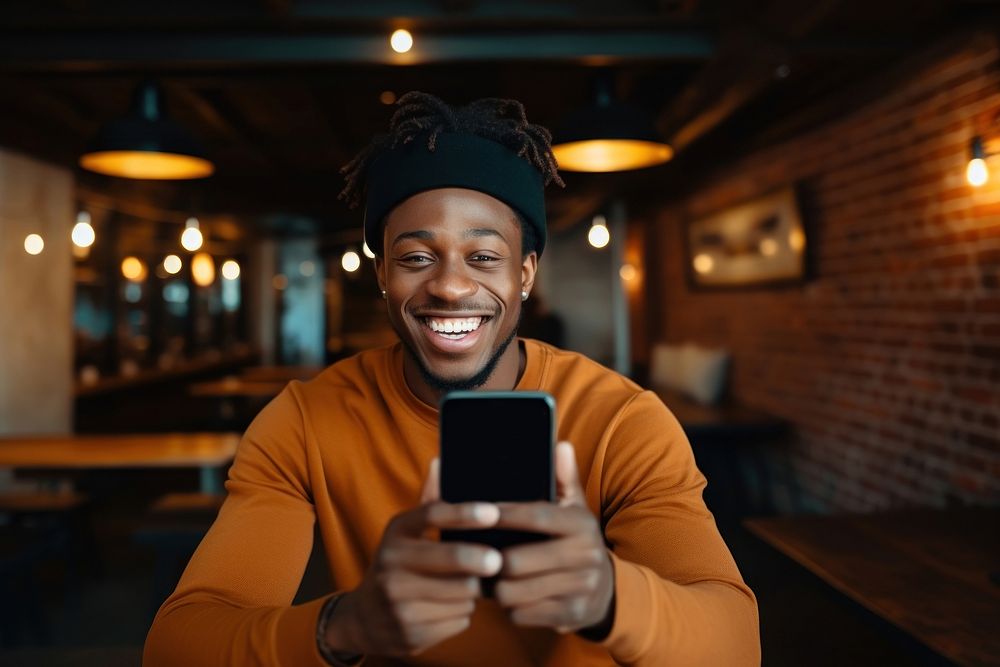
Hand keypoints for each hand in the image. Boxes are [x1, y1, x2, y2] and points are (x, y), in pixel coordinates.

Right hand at [325, 459, 501, 656]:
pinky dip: (462, 614)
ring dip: (472, 591)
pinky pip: (457, 620)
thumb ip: (430, 500)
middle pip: (448, 559)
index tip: (492, 513)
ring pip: (459, 593)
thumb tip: (441, 461)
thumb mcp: (407, 532)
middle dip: (478, 560)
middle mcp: (391, 564)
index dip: (464, 513)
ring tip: (466, 585)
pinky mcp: (410, 633)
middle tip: (497, 561)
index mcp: (396, 532)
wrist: (367, 618)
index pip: (431, 515)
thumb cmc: (400, 564)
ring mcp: (398, 602)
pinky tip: (450, 609)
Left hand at [492, 442, 614, 634]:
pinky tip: (509, 597)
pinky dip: (509, 608)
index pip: (537, 516)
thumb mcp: (574, 510)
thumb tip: (561, 446)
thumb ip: (563, 479)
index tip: (478, 512)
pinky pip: (522, 614)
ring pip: (515, 591)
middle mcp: (585, 556)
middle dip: (492, 560)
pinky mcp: (571, 616)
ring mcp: (579, 588)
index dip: (505, 515)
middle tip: (477, 555)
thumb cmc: (575, 542)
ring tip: (489, 577)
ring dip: (496, 586)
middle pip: (517, 561)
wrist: (606, 592)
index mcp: (581, 524)